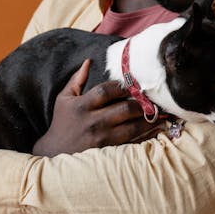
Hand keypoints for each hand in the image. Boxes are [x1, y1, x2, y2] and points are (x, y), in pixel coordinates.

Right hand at [32, 59, 165, 156]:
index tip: (134, 84)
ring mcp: (101, 138)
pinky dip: (146, 136)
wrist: (53, 152)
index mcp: (82, 105)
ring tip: (161, 114)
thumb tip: (88, 60)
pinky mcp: (107, 152)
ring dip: (149, 120)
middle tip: (154, 99)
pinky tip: (156, 130)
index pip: (107, 91)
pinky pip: (131, 143)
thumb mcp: (63, 98)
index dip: (124, 86)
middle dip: (142, 103)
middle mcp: (93, 122)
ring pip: (132, 128)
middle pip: (124, 109)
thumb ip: (77, 79)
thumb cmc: (61, 122)